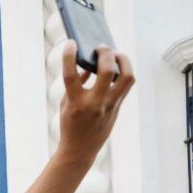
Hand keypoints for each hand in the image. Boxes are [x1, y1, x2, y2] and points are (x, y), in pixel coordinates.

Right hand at [57, 40, 134, 163]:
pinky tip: (115, 65)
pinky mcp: (118, 108)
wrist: (80, 149)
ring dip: (123, 61)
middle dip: (106, 54)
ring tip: (115, 54)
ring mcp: (109, 106)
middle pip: (107, 72)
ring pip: (127, 77)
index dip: (70, 57)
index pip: (71, 76)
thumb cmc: (69, 124)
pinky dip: (121, 71)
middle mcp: (94, 104)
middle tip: (100, 47)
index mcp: (75, 104)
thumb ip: (76, 82)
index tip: (71, 43)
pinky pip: (125, 84)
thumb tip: (88, 62)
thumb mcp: (66, 103)